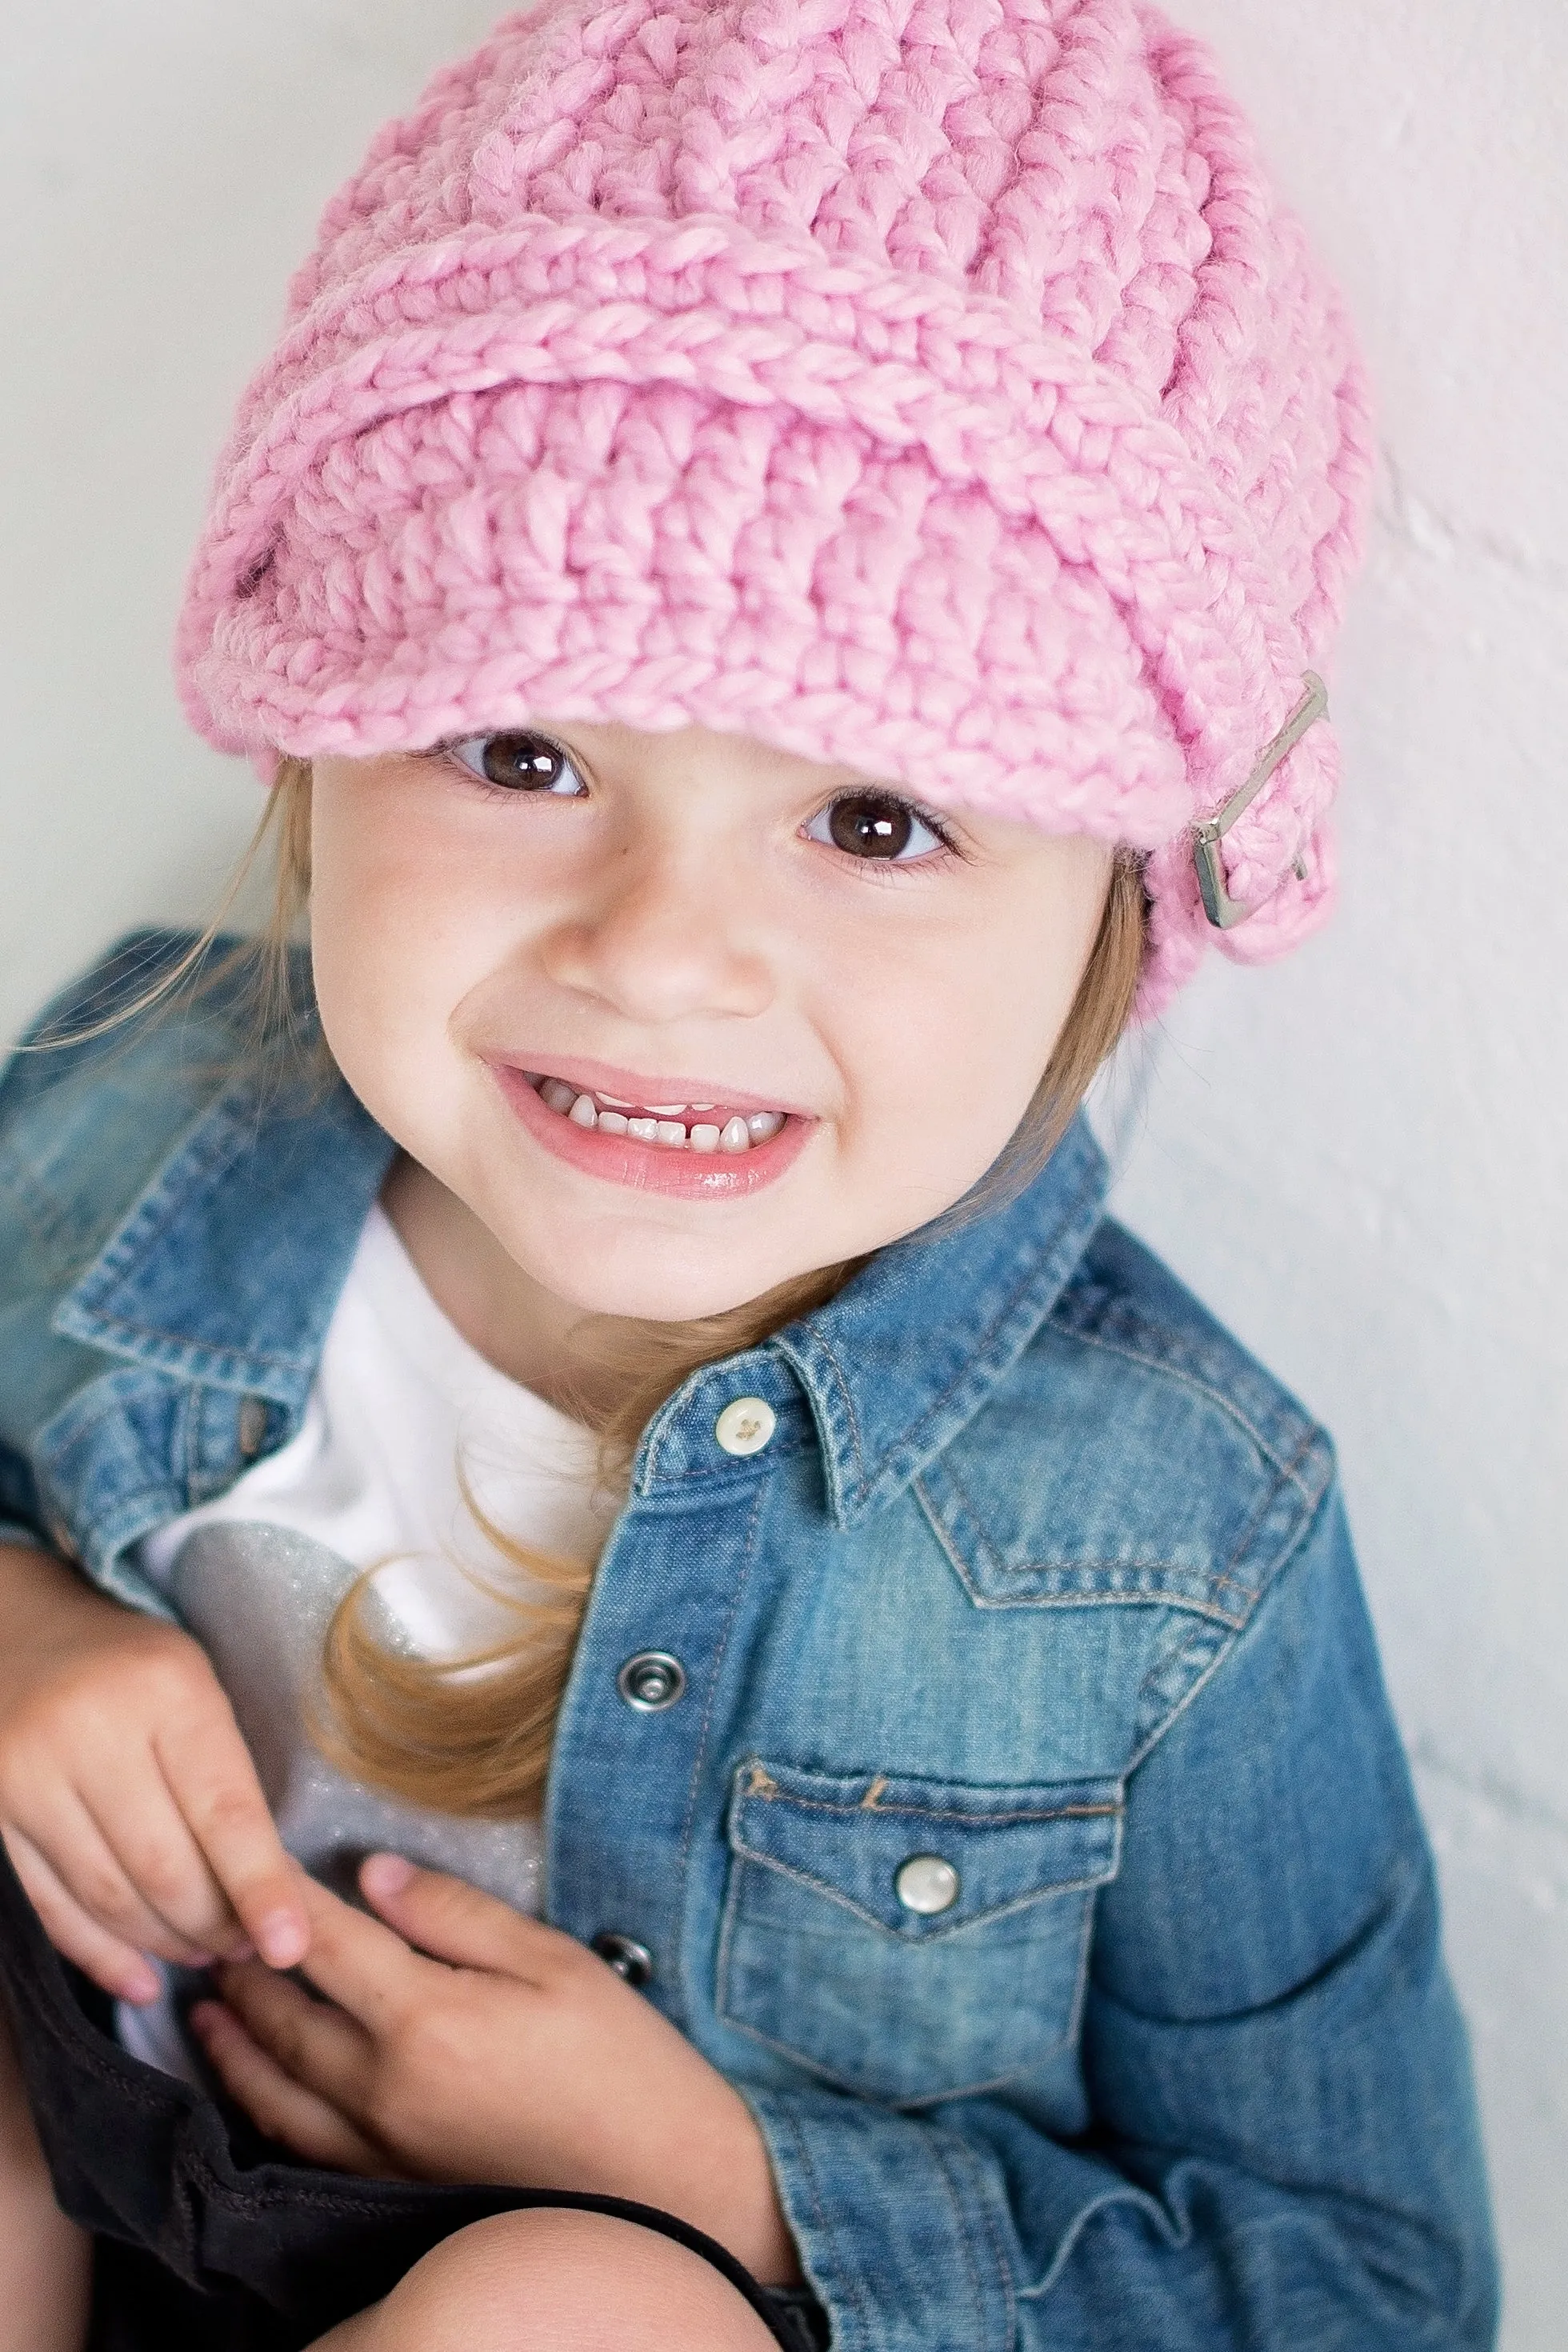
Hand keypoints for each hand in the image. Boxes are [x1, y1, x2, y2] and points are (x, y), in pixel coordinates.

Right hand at [0, 1543, 307, 2002]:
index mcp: (167, 1689)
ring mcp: (28, 1774)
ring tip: (204, 1954)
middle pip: (164, 1867)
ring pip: (107, 1895)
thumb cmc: (129, 1664)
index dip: (261, 1887)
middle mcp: (91, 1731)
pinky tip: (140, 1978)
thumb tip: (266, 1886)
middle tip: (247, 1948)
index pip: (224, 1810)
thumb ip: (224, 1773)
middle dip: (215, 1925)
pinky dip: (98, 1953)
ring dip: (164, 1942)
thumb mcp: (192, 1685)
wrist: (17, 1630)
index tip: (290, 1946)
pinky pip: (48, 1905)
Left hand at [190, 1856, 801, 2286]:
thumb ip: (455, 1913)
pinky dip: (264, 2111)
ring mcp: (381, 2147)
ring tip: (209, 2009)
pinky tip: (259, 2092)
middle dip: (243, 1968)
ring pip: (276, 2090)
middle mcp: (383, 2087)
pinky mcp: (392, 2185)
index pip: (324, 1940)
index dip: (282, 1895)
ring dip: (234, 2043)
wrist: (662, 2182)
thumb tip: (372, 1874)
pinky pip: (302, 2147)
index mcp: (424, 2017)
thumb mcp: (552, 1960)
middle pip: (285, 2016)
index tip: (253, 1859)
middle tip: (214, 1928)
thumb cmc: (621, 2061)